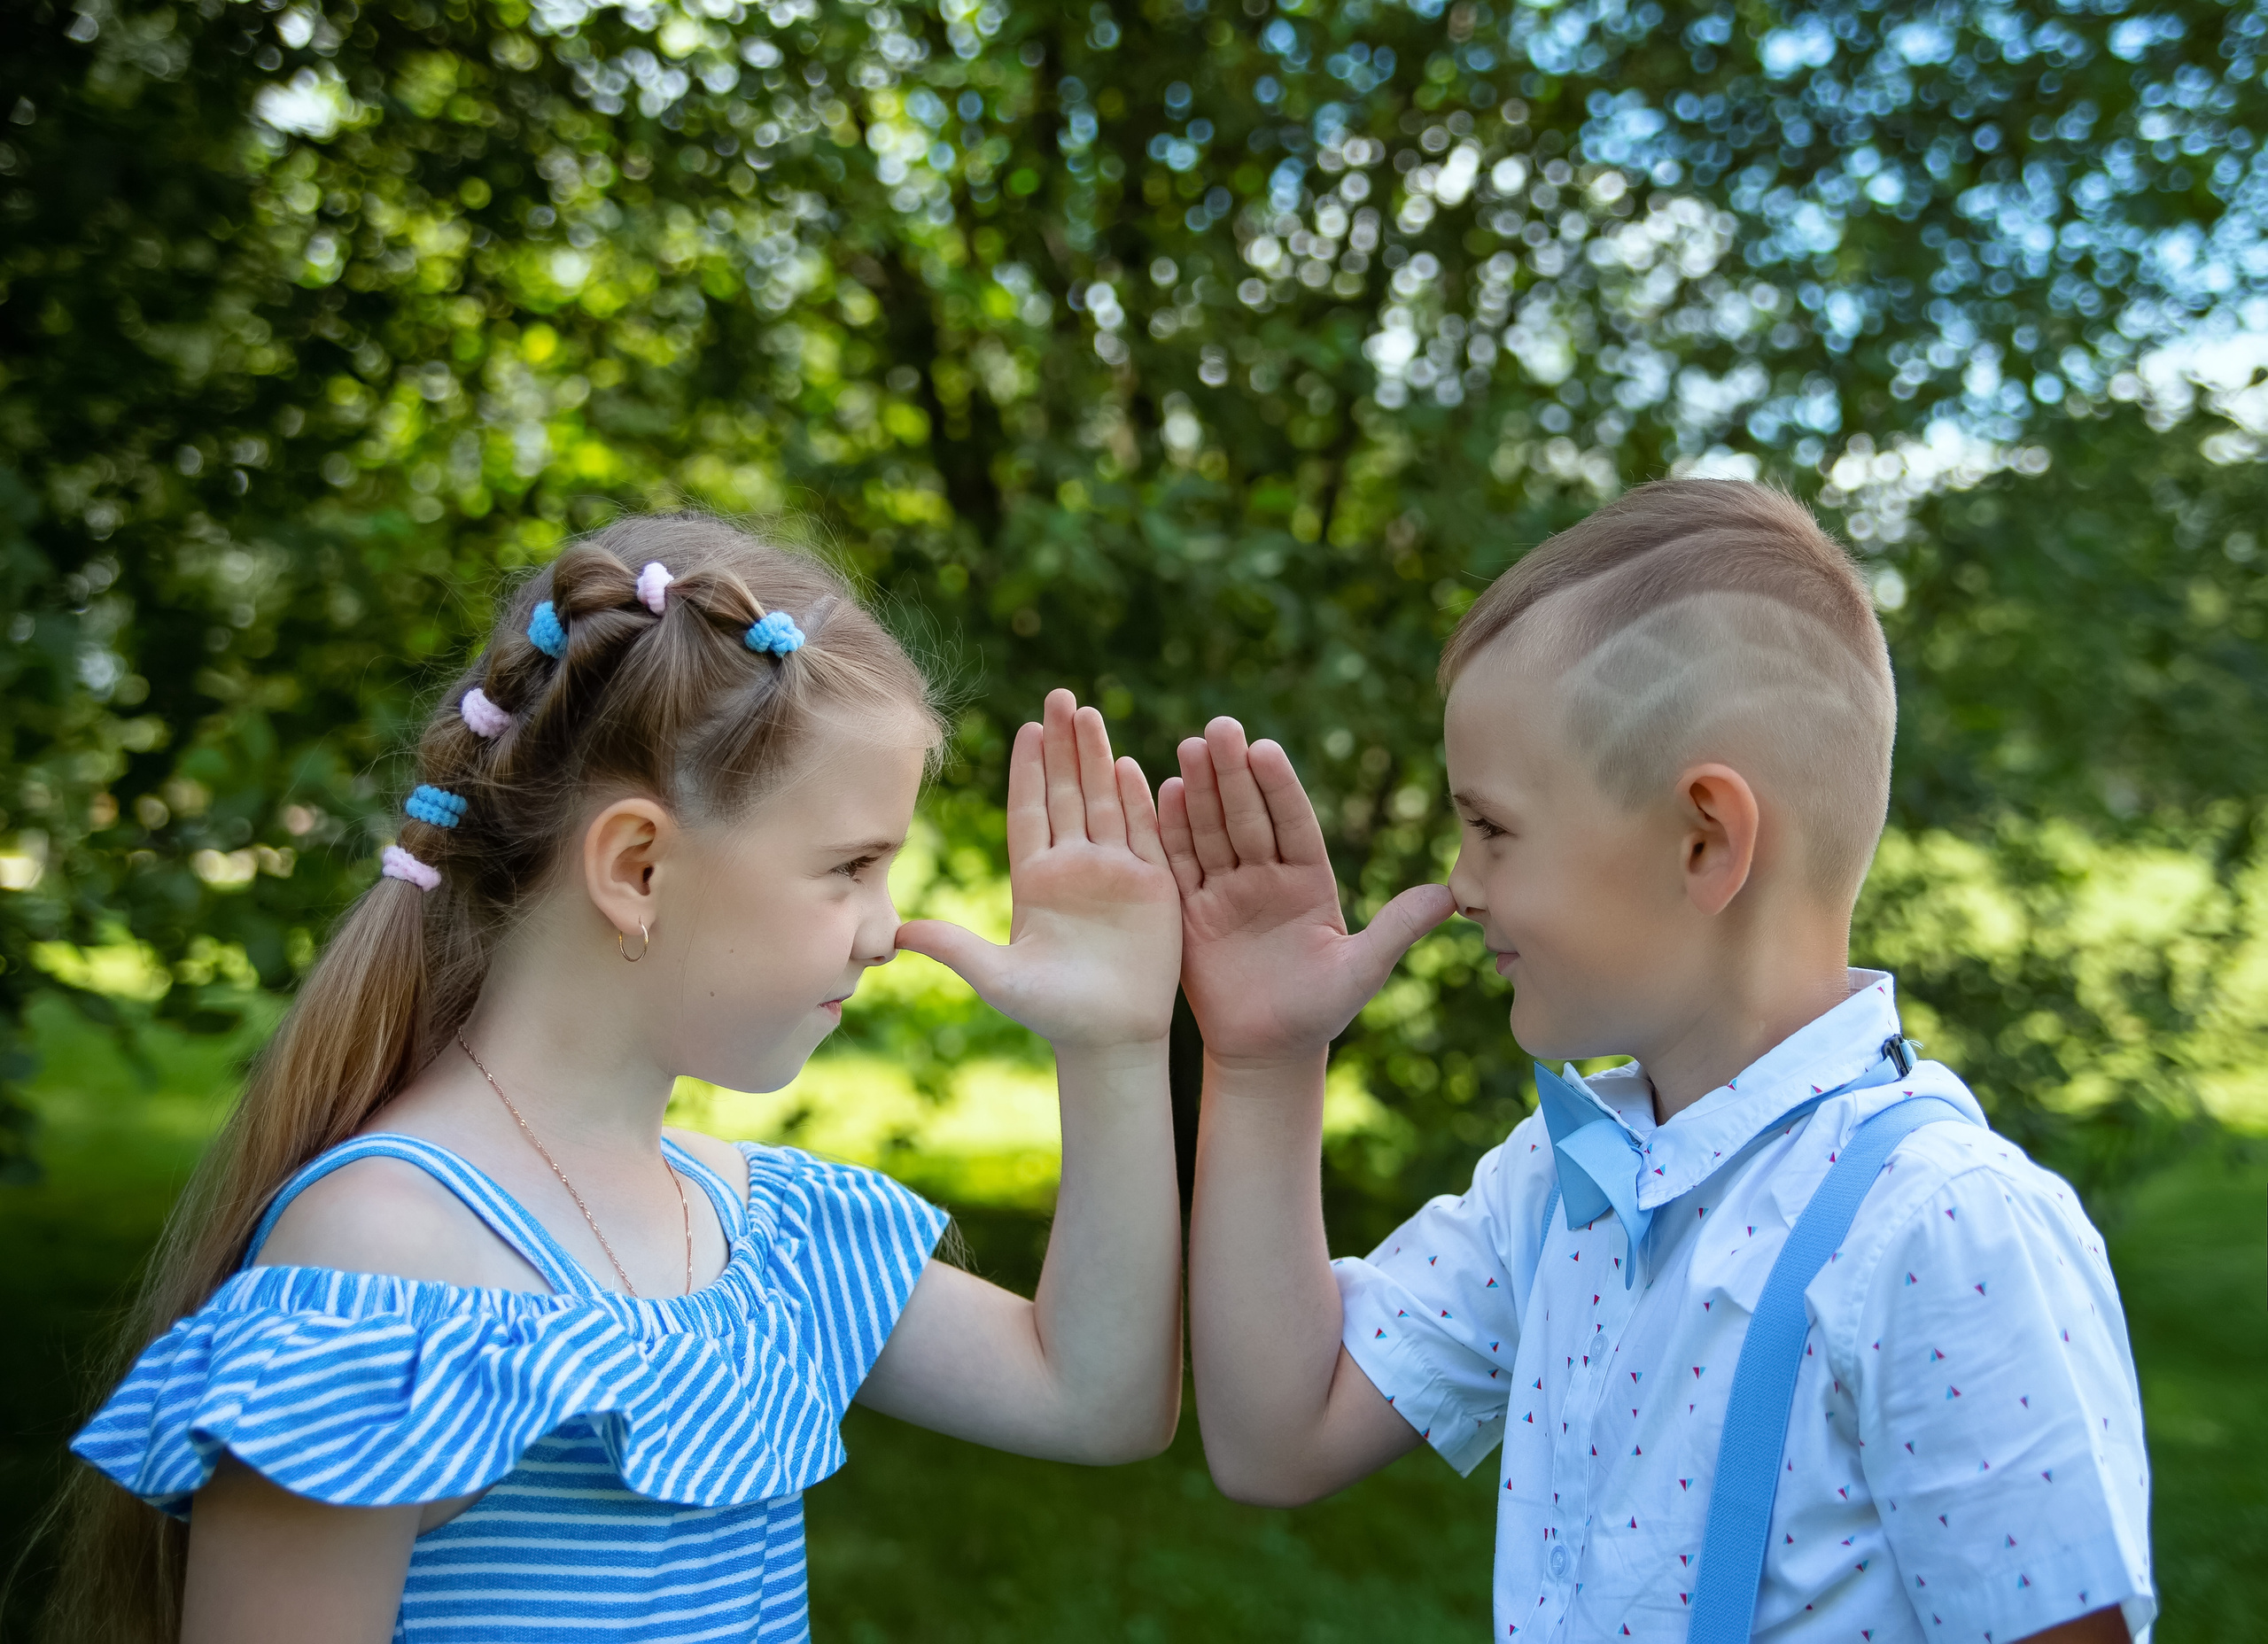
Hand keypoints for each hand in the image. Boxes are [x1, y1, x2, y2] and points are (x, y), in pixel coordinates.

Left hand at [897, 690, 1180, 1051]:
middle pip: (1068, 793)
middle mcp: (1075, 867)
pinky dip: (1138, 801)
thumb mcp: (997, 977)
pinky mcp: (1153, 887)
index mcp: (1035, 880)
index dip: (1029, 770)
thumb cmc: (1051, 1012)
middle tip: (1060, 696)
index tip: (1026, 728)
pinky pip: (1145, 834)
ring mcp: (1116, 873)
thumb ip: (953, 948)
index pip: (1030, 811)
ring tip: (1090, 714)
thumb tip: (894, 933)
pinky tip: (1131, 765)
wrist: (1108, 1039)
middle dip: (1064, 745)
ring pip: (1106, 803)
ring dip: (1099, 759)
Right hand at [1160, 718, 1454, 1067]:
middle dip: (1232, 773)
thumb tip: (1452, 895)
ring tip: (1189, 747)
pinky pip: (1181, 864)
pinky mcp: (1192, 911)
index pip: (1293, 823)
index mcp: (1309, 880)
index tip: (1265, 749)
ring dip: (1199, 789)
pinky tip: (1164, 792)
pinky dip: (1172, 830)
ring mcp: (1226, 890)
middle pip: (1248, 816)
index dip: (1278, 788)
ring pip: (1211, 831)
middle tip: (1220, 728)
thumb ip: (1398, 928)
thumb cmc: (1320, 1012)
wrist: (1267, 1052)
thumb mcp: (1363, 970)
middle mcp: (1266, 876)